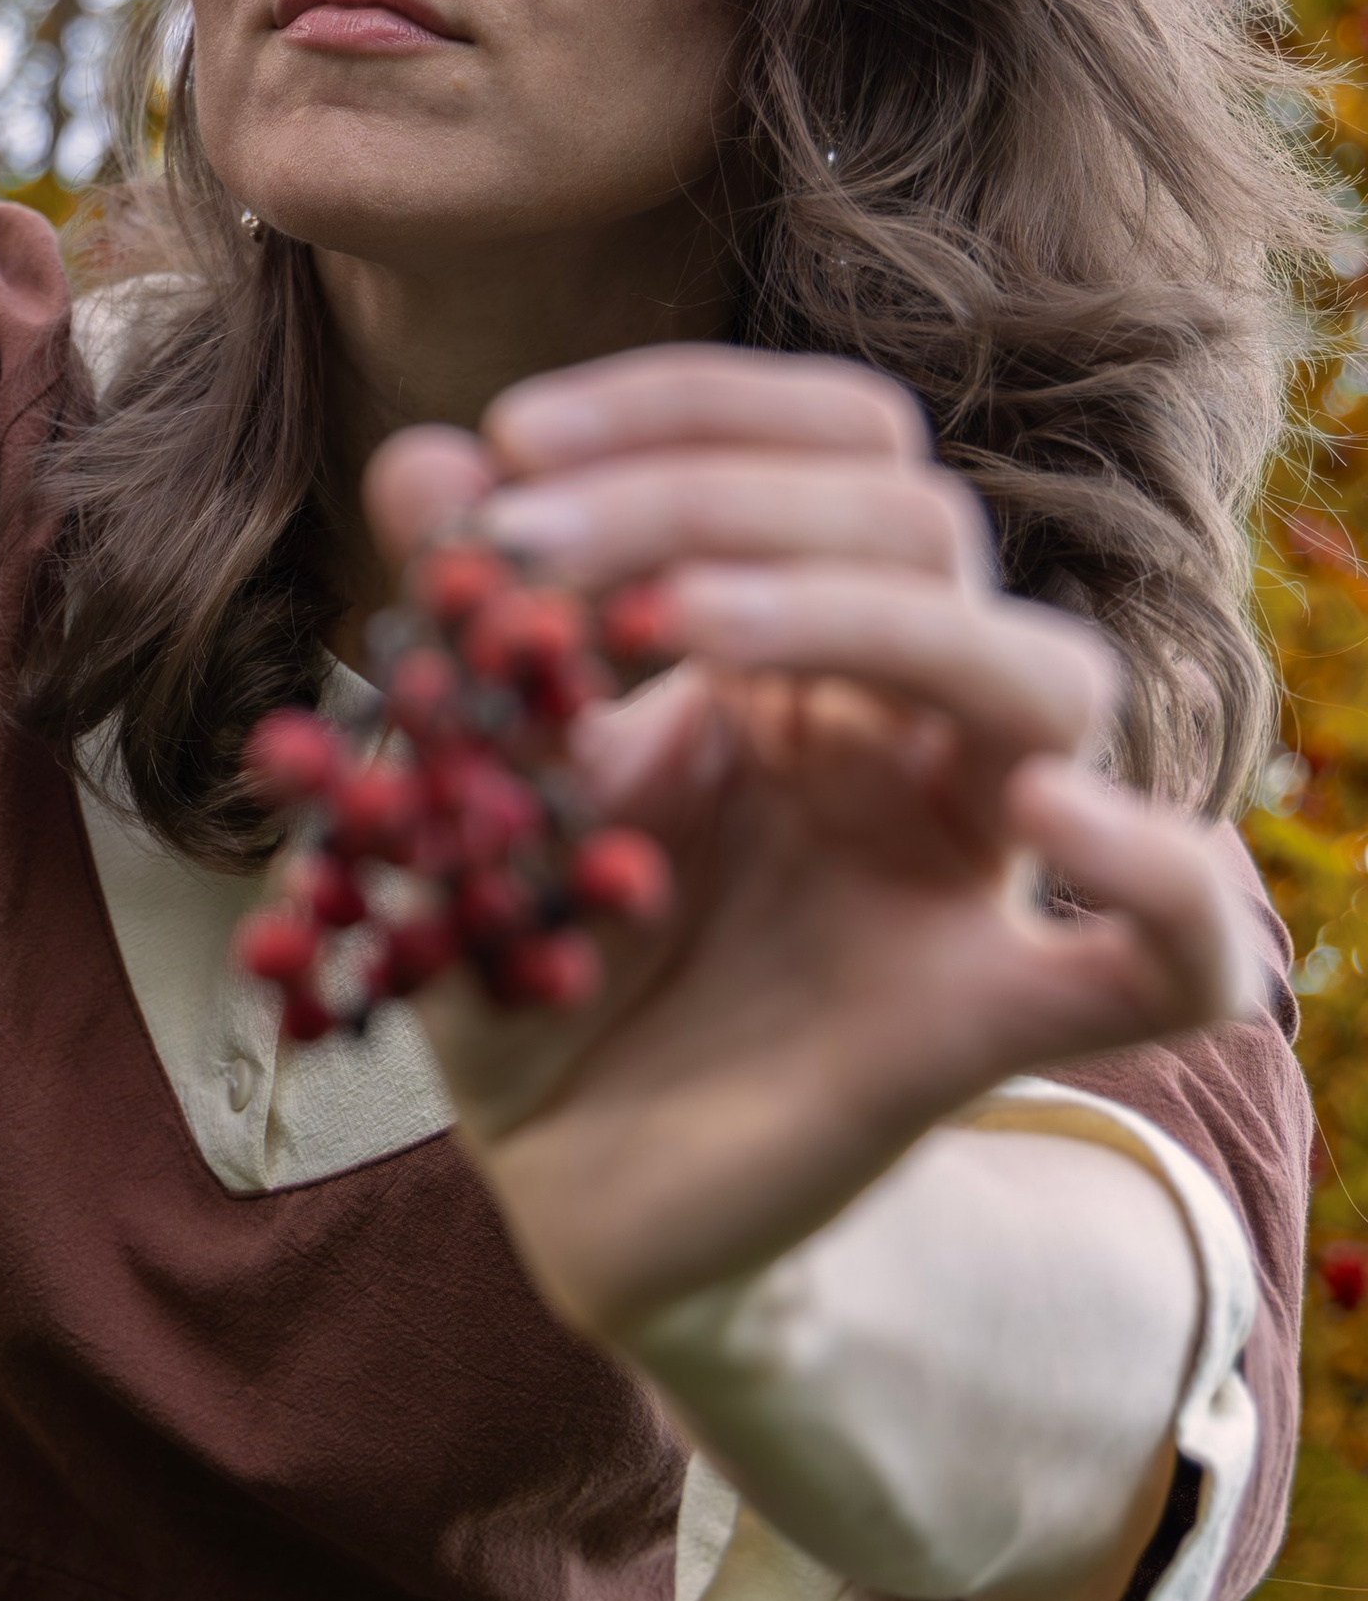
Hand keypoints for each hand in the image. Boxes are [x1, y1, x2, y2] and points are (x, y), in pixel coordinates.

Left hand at [364, 345, 1260, 1342]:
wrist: (566, 1189)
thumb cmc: (535, 966)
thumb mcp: (465, 792)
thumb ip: (459, 635)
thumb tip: (423, 461)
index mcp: (792, 650)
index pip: (821, 444)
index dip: (680, 411)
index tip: (508, 446)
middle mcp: (897, 731)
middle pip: (916, 521)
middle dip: (711, 495)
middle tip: (526, 550)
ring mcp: (960, 868)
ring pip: (1047, 675)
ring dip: (873, 612)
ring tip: (685, 628)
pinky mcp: (987, 1019)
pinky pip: (1176, 954)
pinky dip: (1160, 871)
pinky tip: (1047, 812)